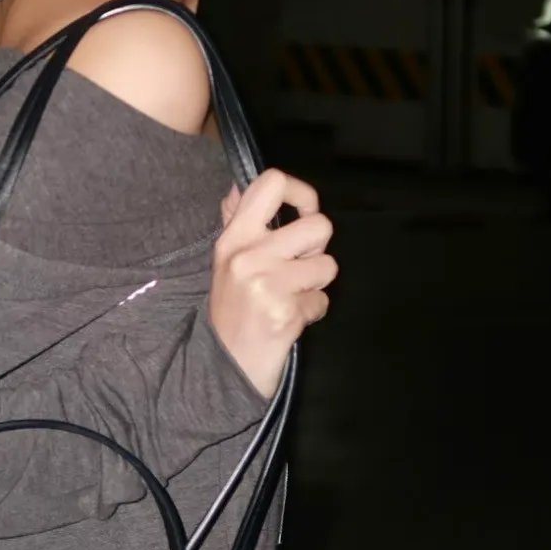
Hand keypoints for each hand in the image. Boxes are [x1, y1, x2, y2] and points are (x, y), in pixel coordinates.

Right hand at [210, 169, 336, 398]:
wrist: (223, 366)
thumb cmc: (231, 309)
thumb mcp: (225, 261)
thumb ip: (235, 221)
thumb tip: (240, 186)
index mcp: (234, 237)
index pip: (272, 183)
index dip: (302, 192)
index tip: (305, 211)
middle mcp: (248, 255)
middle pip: (318, 225)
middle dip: (318, 249)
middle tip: (300, 266)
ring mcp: (267, 284)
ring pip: (327, 265)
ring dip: (317, 284)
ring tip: (293, 295)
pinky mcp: (285, 314)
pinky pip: (322, 301)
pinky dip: (312, 312)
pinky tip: (291, 319)